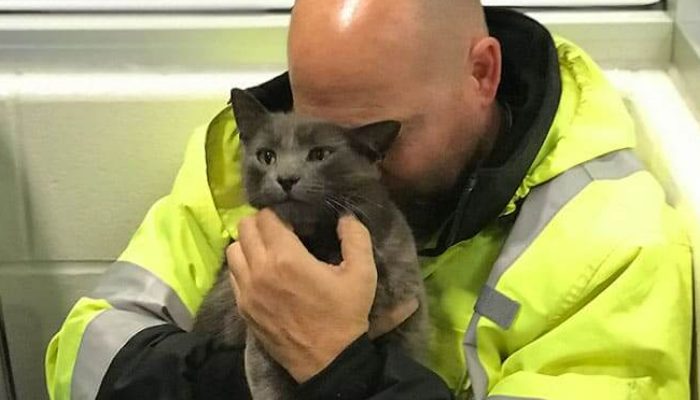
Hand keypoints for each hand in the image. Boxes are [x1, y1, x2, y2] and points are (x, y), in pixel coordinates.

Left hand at [227, 209, 376, 382]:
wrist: (329, 361)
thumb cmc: (345, 315)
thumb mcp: (363, 274)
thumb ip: (356, 238)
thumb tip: (344, 217)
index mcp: (287, 257)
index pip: (266, 217)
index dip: (280, 215)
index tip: (294, 224)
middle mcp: (260, 270)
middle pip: (245, 228)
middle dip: (261, 225)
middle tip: (280, 233)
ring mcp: (247, 291)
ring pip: (233, 250)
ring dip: (248, 245)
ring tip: (267, 252)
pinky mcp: (243, 308)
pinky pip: (232, 275)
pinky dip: (243, 267)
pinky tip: (262, 274)